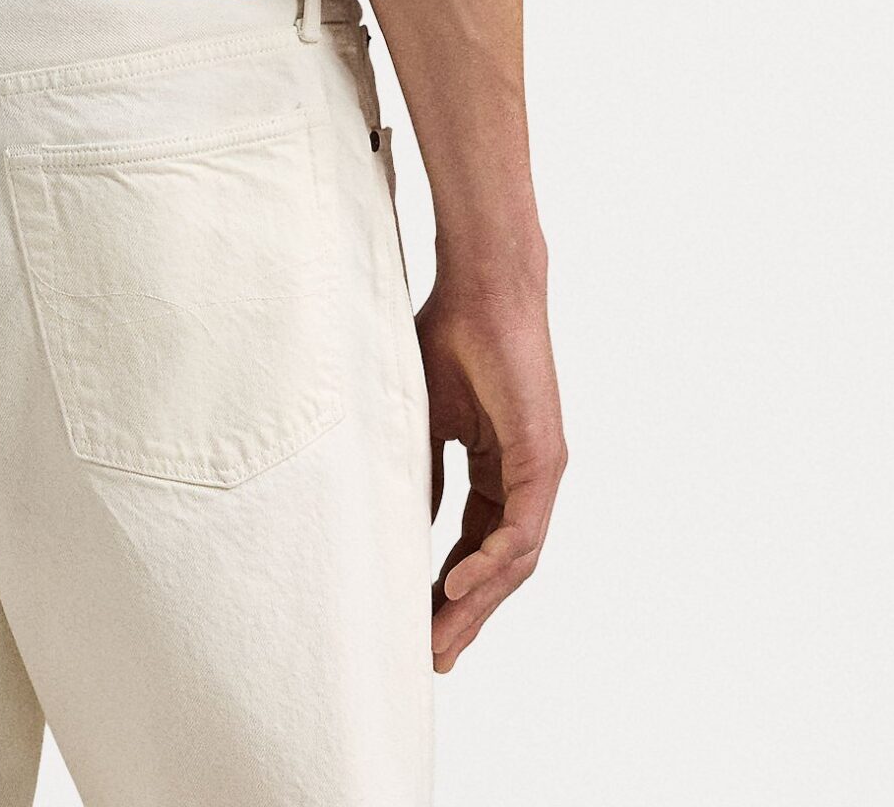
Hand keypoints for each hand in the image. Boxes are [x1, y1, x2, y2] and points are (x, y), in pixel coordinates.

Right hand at [417, 259, 566, 671]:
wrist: (481, 286)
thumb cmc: (449, 336)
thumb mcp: (422, 419)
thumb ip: (419, 473)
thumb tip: (403, 528)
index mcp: (498, 468)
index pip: (476, 545)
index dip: (449, 588)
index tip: (419, 625)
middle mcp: (526, 478)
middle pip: (499, 567)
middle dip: (466, 615)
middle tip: (434, 659)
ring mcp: (539, 471)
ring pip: (514, 561)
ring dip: (475, 604)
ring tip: (439, 640)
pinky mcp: (543, 459)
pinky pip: (520, 530)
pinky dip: (489, 563)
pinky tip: (454, 586)